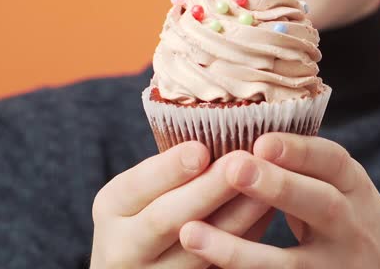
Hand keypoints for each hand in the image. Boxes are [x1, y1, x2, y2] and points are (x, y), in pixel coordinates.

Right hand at [91, 141, 275, 268]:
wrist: (139, 266)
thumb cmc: (147, 214)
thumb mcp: (140, 191)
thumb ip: (170, 169)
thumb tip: (224, 125)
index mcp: (110, 208)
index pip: (136, 185)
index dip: (168, 169)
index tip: (201, 149)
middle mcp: (122, 248)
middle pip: (165, 220)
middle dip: (208, 190)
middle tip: (244, 162)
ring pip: (196, 252)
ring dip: (237, 218)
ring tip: (268, 186)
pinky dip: (245, 242)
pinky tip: (268, 215)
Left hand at [177, 134, 379, 268]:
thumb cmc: (352, 223)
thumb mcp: (343, 189)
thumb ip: (305, 168)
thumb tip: (240, 134)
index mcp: (355, 187)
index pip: (333, 161)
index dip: (298, 149)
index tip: (260, 141)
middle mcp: (352, 226)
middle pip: (322, 205)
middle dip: (278, 186)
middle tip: (233, 167)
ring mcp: (336, 267)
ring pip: (291, 263)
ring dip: (239, 250)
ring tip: (191, 232)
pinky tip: (204, 268)